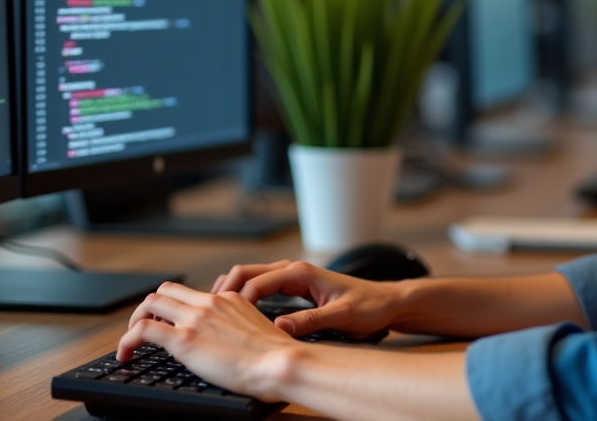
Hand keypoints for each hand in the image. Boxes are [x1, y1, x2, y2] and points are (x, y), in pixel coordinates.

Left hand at [117, 281, 299, 401]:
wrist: (279, 363)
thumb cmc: (275, 356)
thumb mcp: (256, 330)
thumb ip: (237, 327)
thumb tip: (226, 340)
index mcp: (228, 299)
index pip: (191, 294)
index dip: (174, 307)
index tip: (169, 322)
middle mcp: (209, 302)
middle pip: (166, 290)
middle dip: (149, 308)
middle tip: (145, 328)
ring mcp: (195, 318)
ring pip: (150, 303)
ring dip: (134, 320)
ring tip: (131, 341)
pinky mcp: (183, 339)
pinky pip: (142, 330)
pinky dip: (126, 340)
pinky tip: (126, 354)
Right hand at [212, 260, 401, 338]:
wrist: (388, 302)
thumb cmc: (369, 306)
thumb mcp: (341, 315)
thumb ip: (311, 321)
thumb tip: (280, 327)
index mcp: (302, 272)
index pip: (257, 281)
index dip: (238, 300)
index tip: (226, 320)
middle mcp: (295, 270)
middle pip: (248, 272)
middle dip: (225, 290)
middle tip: (208, 313)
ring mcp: (294, 276)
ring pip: (252, 277)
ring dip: (233, 291)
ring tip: (216, 313)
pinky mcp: (296, 287)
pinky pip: (263, 286)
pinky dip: (246, 296)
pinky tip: (238, 313)